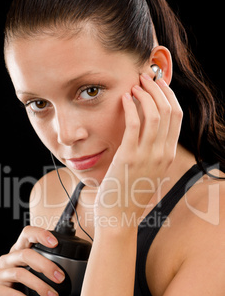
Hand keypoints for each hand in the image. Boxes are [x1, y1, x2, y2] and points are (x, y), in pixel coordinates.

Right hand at [0, 226, 64, 295]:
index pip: (27, 233)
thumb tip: (83, 263)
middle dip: (46, 266)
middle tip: (61, 278)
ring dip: (40, 286)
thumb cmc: (31, 292)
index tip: (55, 243)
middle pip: (26, 254)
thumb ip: (55, 267)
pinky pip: (12, 293)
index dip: (40, 234)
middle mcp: (8, 259)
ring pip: (20, 274)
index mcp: (21, 251)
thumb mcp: (43, 277)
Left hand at [95, 74, 181, 227]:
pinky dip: (130, 108)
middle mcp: (162, 154)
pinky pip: (133, 125)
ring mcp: (147, 156)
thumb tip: (144, 130)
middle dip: (158, 88)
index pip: (177, 117)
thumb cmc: (129, 194)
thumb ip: (151, 152)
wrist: (119, 217)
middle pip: (169, 111)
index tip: (157, 84)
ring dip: (145, 94)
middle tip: (144, 78)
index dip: (168, 96)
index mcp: (168, 155)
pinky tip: (124, 99)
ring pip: (154, 114)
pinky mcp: (128, 158)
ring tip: (134, 85)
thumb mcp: (147, 172)